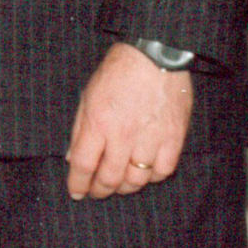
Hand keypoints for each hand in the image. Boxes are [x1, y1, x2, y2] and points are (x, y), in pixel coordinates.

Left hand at [65, 41, 191, 199]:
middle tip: (96, 192)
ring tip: (119, 184)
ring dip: (125, 187)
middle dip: (100, 190)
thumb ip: (79, 130)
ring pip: (137, 180)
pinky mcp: (174, 137)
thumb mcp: (88, 96)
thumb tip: (73, 159)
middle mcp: (123, 135)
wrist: (154, 55)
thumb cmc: (117, 73)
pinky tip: (145, 172)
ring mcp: (151, 138)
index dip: (78, 184)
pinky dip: (152, 177)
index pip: (83, 165)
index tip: (76, 192)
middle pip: (110, 178)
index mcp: (98, 123)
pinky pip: (163, 171)